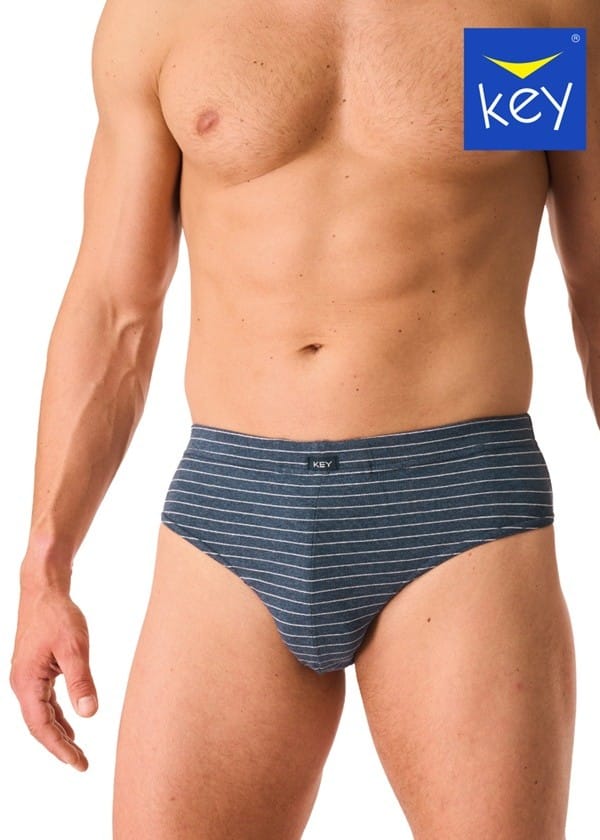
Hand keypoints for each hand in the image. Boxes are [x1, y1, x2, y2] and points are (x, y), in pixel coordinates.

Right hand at [9, 581, 97, 770]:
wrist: (43, 590)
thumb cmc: (58, 615)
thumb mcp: (74, 648)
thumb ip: (81, 681)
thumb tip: (89, 714)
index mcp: (27, 682)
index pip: (41, 726)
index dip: (59, 748)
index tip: (78, 763)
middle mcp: (22, 683)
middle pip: (39, 725)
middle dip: (60, 746)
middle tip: (82, 764)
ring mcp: (26, 677)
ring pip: (41, 714)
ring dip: (58, 732)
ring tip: (78, 751)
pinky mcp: (34, 670)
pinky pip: (44, 701)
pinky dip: (57, 715)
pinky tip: (70, 723)